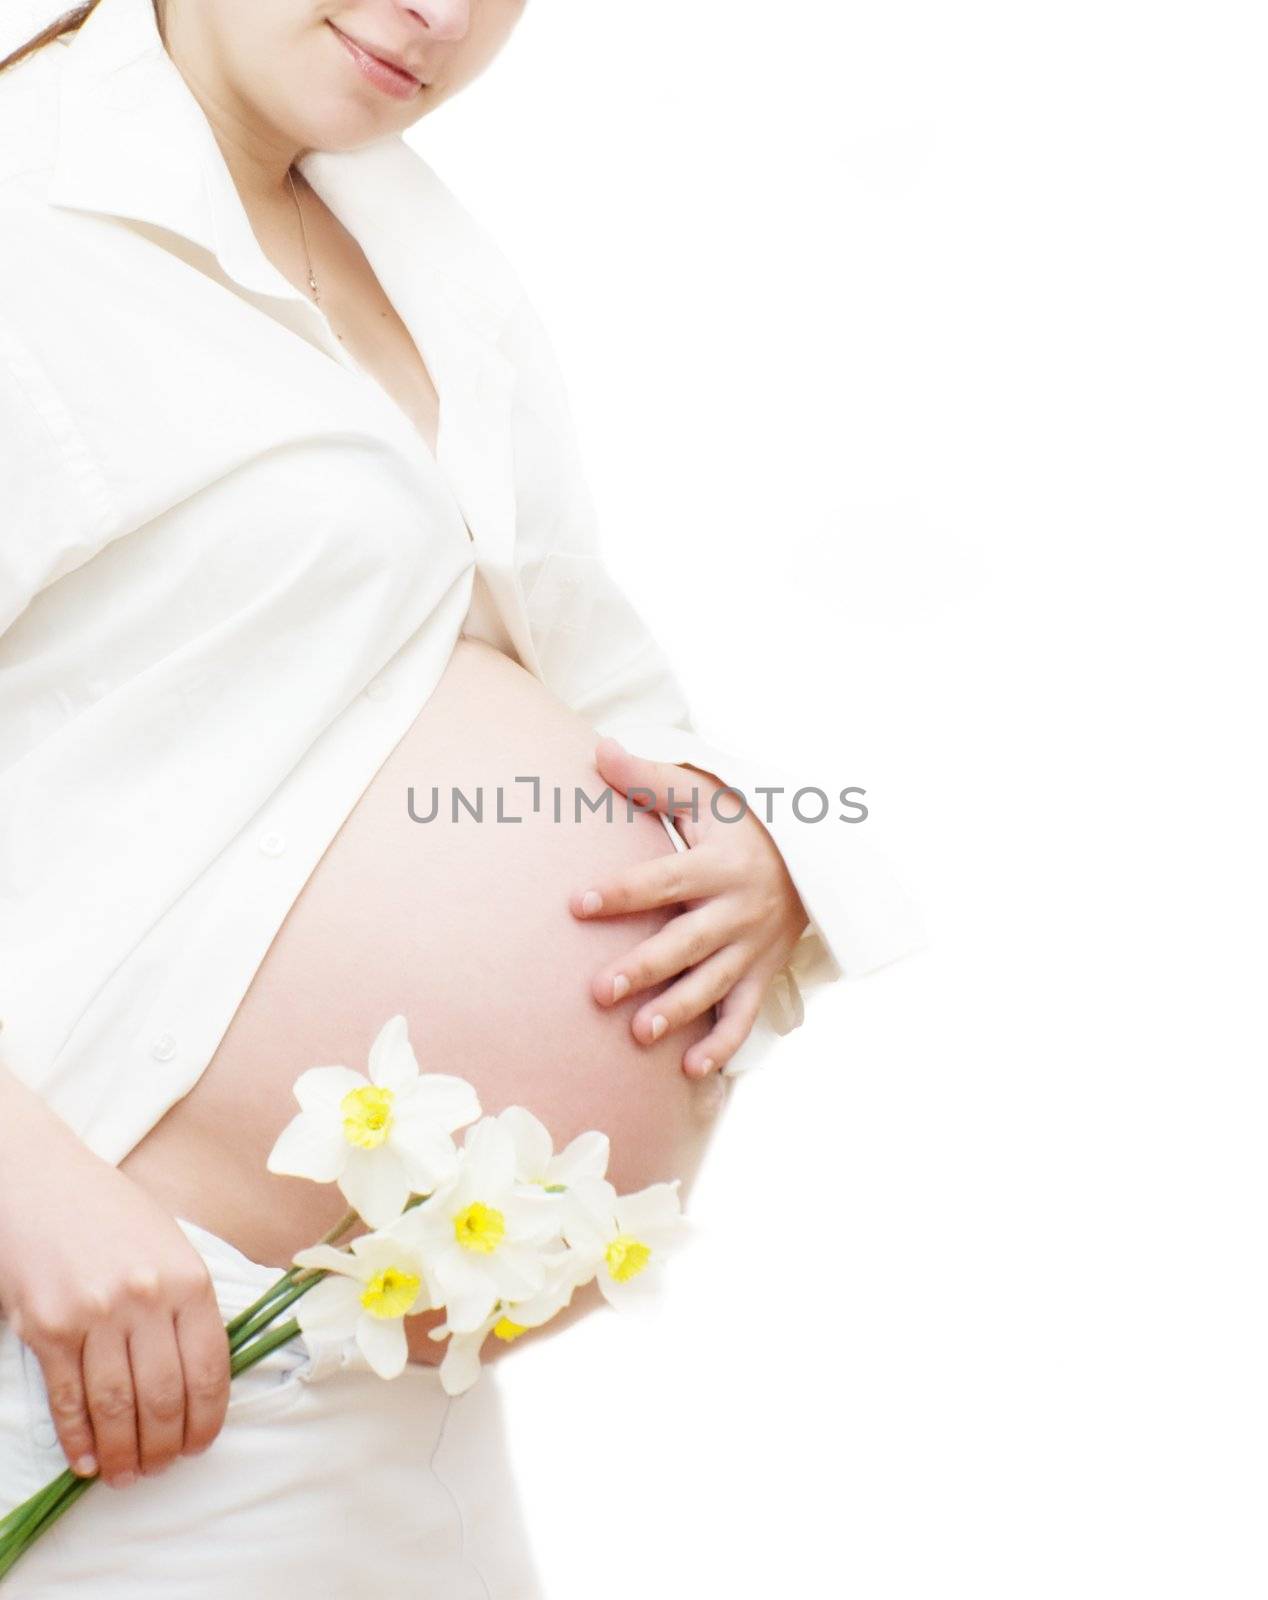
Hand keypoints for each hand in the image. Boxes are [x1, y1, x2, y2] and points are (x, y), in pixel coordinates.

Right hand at [0, 1072, 230, 1488]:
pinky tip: (87, 1460)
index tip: (201, 1444)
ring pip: (116, 1406)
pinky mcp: (47, 1328)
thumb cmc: (110, 1213)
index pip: (210, 1368)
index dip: (208, 1419)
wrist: (40, 1183)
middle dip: (166, 1445)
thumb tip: (201, 1375)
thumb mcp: (169, 1245)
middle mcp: (146, 1299)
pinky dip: (79, 1438)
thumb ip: (187, 1304)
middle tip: (161, 1468)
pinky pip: (68, 1398)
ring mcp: (94, 1315)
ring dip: (125, 1452)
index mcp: (188, 1279)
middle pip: (164, 1396)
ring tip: (129, 1474)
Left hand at [570, 736, 809, 1077]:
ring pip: (712, 985)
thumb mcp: (703, 794)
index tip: (578, 904)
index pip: (662, 880)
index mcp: (716, 865)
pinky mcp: (762, 974)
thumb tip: (598, 750)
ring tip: (639, 1034)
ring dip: (677, 1010)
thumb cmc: (740, 822)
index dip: (621, 892)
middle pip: (684, 943)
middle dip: (644, 968)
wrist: (812, 857)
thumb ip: (650, 779)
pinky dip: (721, 1043)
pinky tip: (690, 1069)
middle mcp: (736, 910)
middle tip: (598, 991)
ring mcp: (751, 947)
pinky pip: (743, 1014)